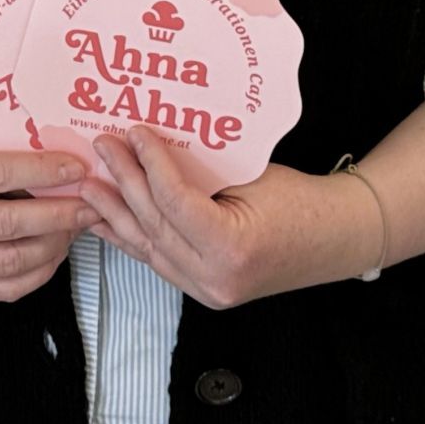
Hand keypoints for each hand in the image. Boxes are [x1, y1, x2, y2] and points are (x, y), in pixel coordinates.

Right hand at [0, 133, 96, 302]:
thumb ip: (5, 159)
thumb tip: (65, 170)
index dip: (41, 172)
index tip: (76, 168)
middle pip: (7, 224)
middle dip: (58, 215)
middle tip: (90, 205)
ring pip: (12, 262)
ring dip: (55, 245)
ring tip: (76, 227)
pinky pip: (7, 288)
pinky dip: (40, 271)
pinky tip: (55, 250)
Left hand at [80, 128, 380, 309]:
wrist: (337, 238)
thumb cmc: (303, 202)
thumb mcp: (250, 177)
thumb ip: (201, 172)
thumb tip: (152, 147)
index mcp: (231, 248)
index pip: (174, 201)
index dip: (149, 163)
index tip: (132, 132)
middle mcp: (215, 279)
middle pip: (155, 224)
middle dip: (124, 182)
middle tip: (101, 148)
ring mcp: (208, 291)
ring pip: (148, 247)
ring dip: (116, 213)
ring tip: (88, 184)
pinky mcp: (204, 291)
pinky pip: (158, 261)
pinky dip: (131, 238)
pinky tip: (107, 220)